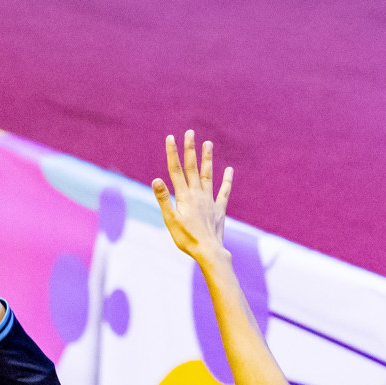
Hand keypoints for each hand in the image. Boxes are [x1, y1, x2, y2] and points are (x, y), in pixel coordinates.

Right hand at [152, 130, 232, 264]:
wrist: (209, 251)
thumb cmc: (186, 239)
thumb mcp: (170, 220)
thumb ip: (164, 199)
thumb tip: (156, 179)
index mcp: (184, 196)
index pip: (176, 170)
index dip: (172, 153)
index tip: (170, 138)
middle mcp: (198, 194)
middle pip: (192, 168)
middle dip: (190, 149)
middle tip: (190, 133)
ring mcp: (210, 200)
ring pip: (208, 175)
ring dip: (207, 159)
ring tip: (208, 143)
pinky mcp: (219, 209)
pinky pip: (224, 191)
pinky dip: (227, 180)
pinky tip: (229, 170)